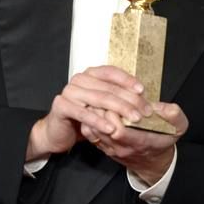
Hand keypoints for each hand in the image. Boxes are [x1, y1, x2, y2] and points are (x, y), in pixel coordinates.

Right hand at [26, 65, 146, 160]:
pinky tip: (111, 128)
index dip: (128, 80)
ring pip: (99, 99)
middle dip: (130, 100)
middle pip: (109, 88)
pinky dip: (99, 121)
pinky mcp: (61, 106)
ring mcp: (69, 91)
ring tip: (134, 119)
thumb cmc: (84, 117)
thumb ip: (117, 97)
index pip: (112, 72)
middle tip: (145, 111)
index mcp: (91, 74)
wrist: (58, 131)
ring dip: (119, 110)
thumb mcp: (103, 105)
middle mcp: (80, 79)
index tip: (142, 91)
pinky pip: (83, 113)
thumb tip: (142, 98)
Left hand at [81, 101, 188, 185]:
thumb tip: (158, 106)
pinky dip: (90, 119)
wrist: (154, 162)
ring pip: (93, 130)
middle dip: (103, 110)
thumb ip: (173, 115)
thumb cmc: (164, 140)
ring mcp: (111, 148)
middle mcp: (122, 147)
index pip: (120, 131)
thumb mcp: (178, 127)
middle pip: (103, 129)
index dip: (116, 114)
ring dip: (95, 113)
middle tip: (106, 95)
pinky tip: (96, 109)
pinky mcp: (104, 147)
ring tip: (99, 99)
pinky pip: (90, 134)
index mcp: (141, 142)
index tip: (120, 100)